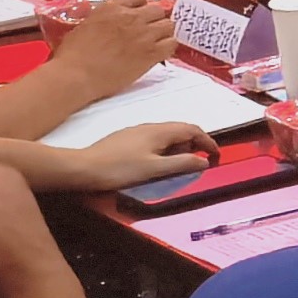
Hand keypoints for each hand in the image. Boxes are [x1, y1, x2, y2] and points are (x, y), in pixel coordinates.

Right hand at [42, 0, 176, 103]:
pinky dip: (168, 47)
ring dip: (163, 32)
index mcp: (113, 8)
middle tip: (147, 30)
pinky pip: (172, 44)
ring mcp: (144, 35)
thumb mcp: (85, 24)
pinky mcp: (151, 54)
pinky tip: (159, 53)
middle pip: (158, 9)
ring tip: (155, 42)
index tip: (138, 13)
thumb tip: (109, 21)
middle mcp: (132, 17)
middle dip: (154, 18)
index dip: (140, 4)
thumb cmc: (73, 53)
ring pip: (168, 25)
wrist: (76, 75)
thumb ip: (103, 18)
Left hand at [46, 123, 214, 194]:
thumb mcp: (154, 170)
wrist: (83, 168)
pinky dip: (164, 149)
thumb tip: (203, 161)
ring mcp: (135, 131)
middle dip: (193, 144)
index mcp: (160, 131)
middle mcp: (149, 126)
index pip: (192, 129)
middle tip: (198, 162)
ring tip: (179, 165)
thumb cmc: (119, 169)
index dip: (207, 141)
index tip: (215, 155)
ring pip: (165, 135)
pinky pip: (153, 139)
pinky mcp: (125, 139)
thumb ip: (181, 164)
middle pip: (179, 130)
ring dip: (178, 147)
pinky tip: (156, 163)